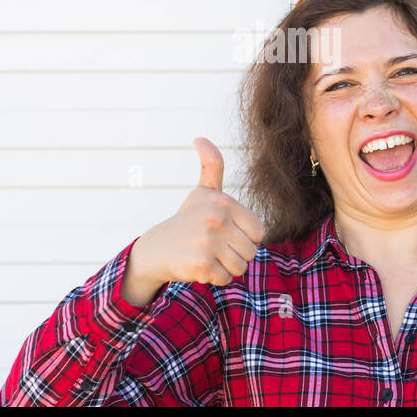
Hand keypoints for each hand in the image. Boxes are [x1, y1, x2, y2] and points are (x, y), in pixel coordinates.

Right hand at [128, 137, 266, 292]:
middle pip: (251, 251)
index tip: (225, 232)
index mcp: (224, 201)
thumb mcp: (203, 192)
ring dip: (226, 267)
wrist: (157, 248)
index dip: (244, 237)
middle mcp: (216, 218)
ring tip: (207, 255)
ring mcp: (208, 242)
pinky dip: (215, 278)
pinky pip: (226, 279)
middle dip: (235, 254)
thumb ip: (211, 165)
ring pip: (240, 267)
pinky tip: (200, 267)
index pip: (258, 232)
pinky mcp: (201, 264)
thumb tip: (200, 138)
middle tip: (213, 246)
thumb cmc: (188, 219)